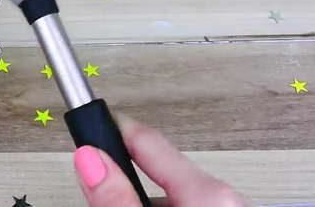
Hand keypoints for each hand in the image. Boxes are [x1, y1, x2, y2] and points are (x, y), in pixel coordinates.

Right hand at [74, 115, 247, 206]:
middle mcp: (227, 198)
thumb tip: (90, 160)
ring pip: (170, 196)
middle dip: (124, 180)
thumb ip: (118, 198)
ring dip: (141, 201)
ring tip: (119, 206)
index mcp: (209, 192)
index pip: (147, 139)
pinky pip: (187, 206)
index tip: (86, 117)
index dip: (111, 126)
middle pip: (156, 173)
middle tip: (96, 184)